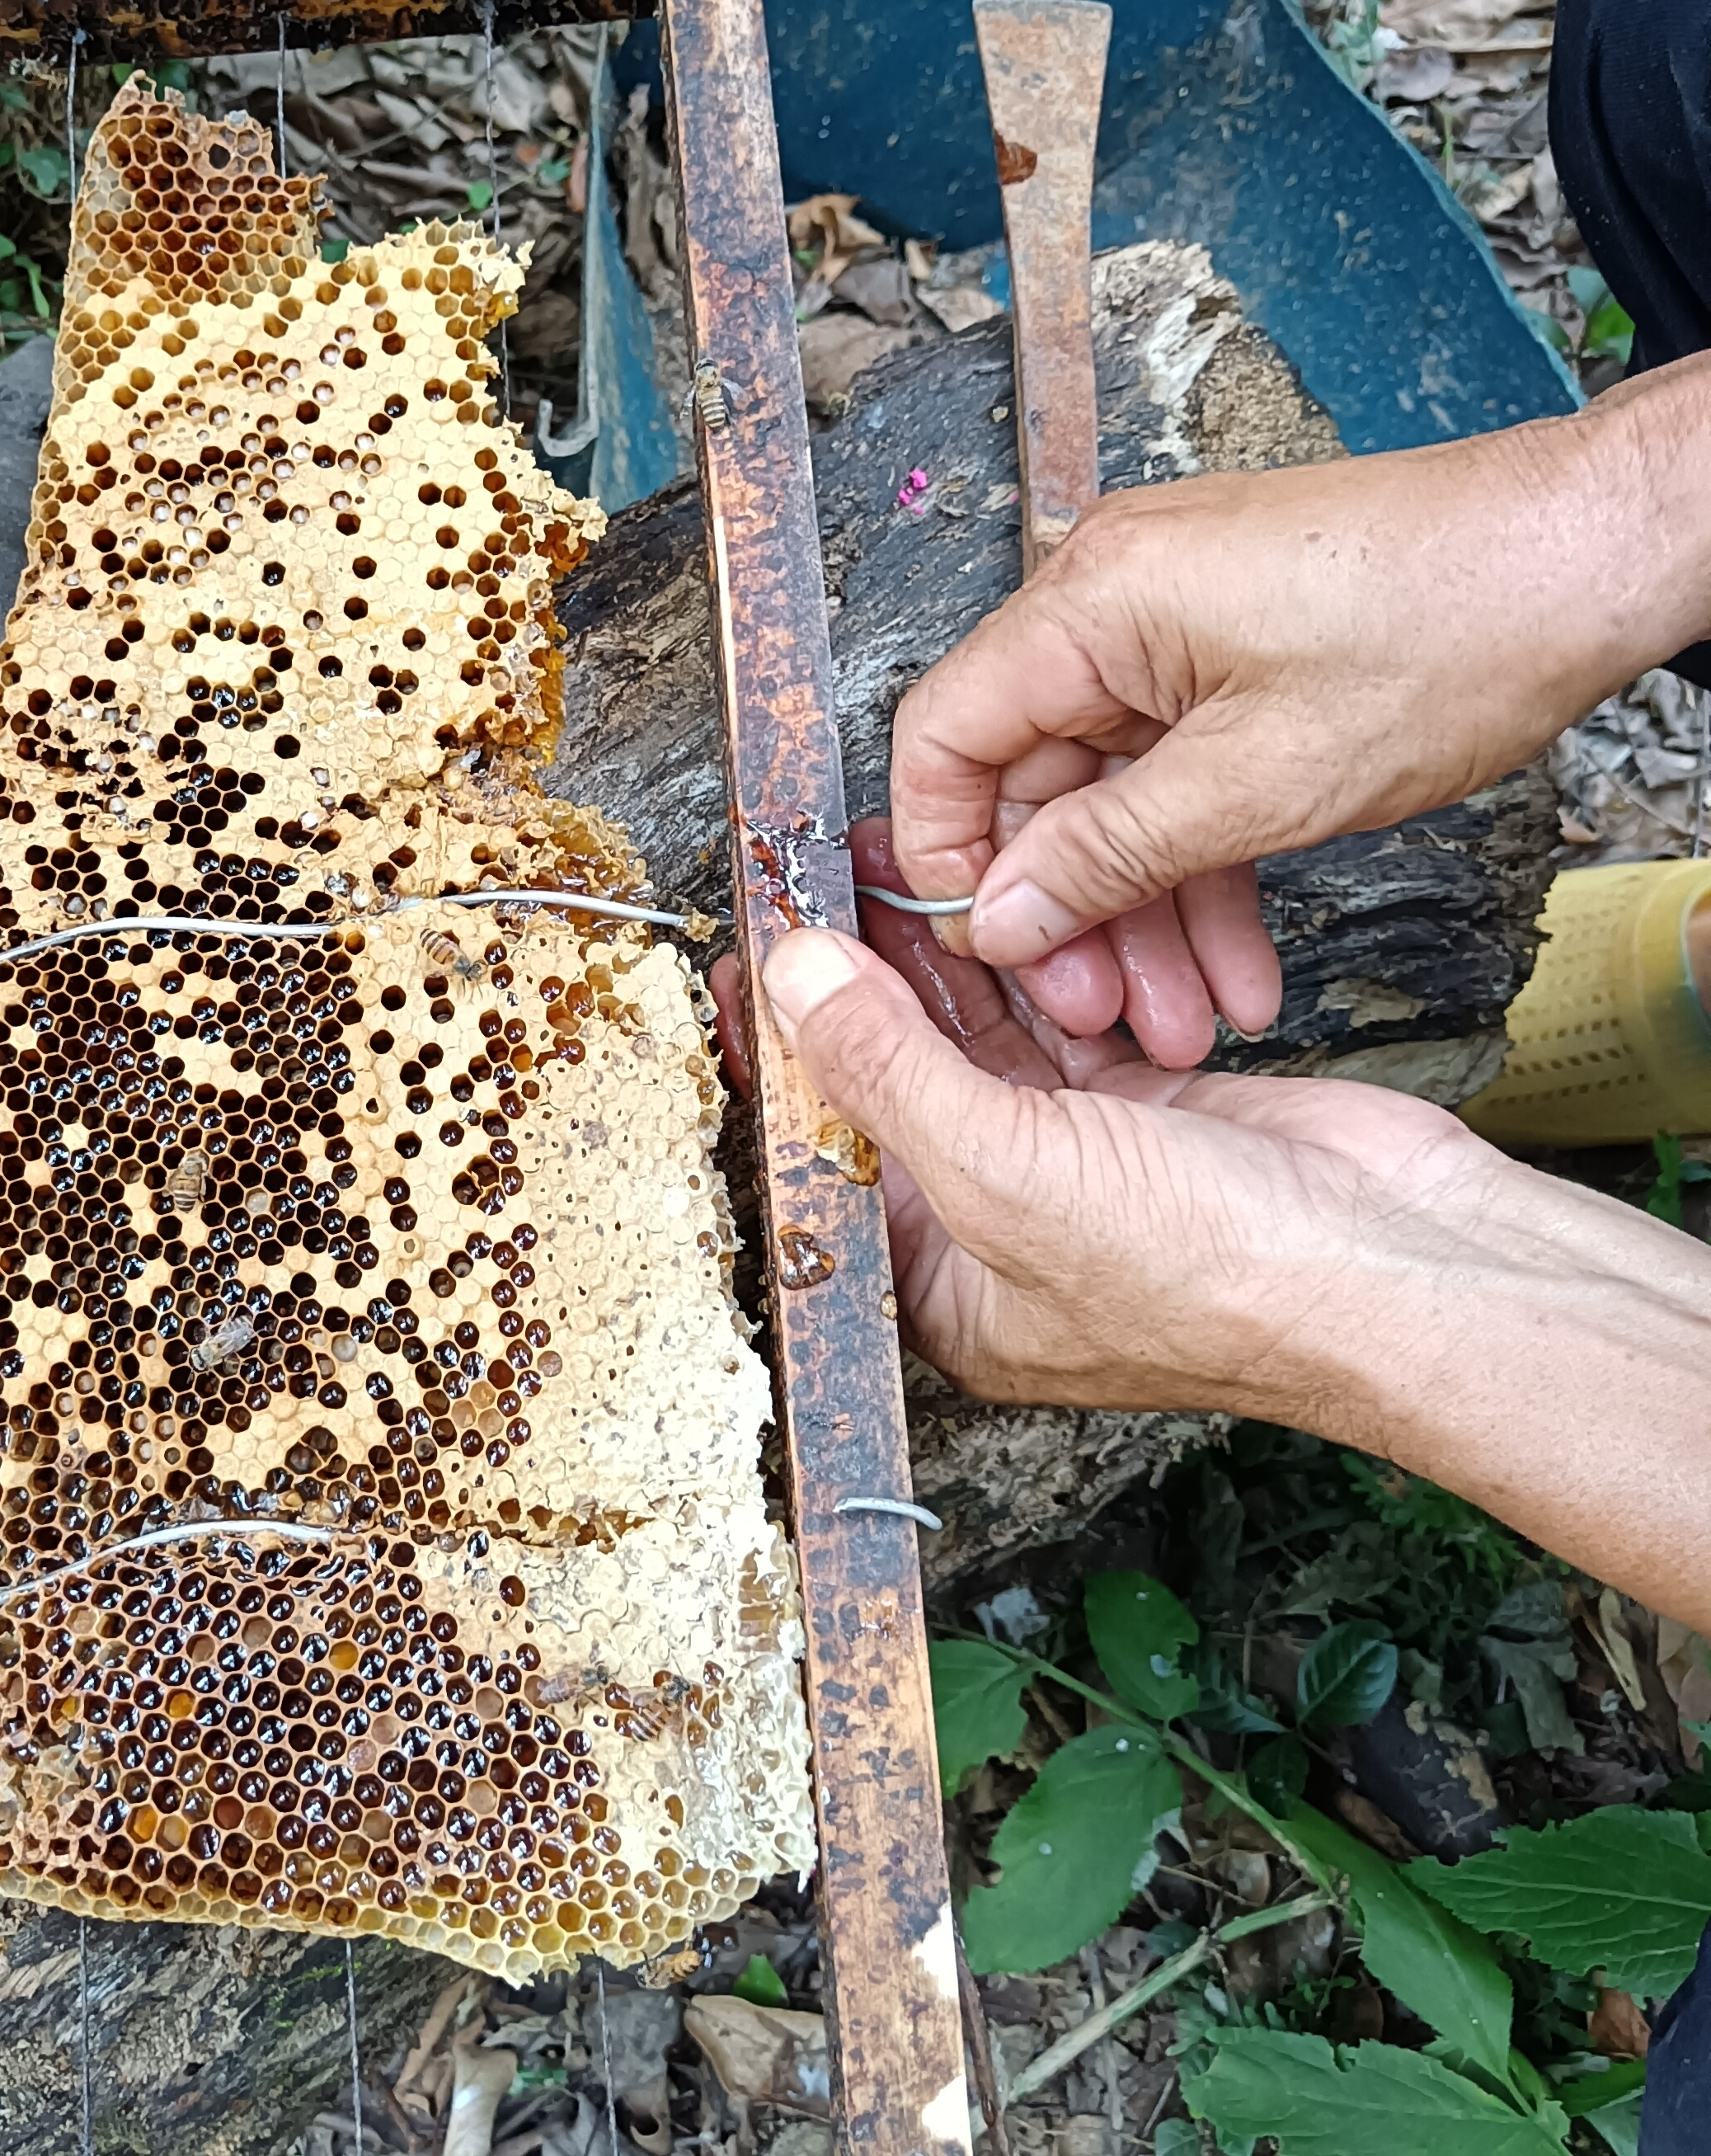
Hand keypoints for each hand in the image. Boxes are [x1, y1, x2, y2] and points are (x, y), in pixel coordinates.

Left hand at [755, 921, 1710, 1621]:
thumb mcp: (1009, 1174)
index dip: (780, 1055)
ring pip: (980, 1042)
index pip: (826, 1154)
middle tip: (816, 878)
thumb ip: (891, 1069)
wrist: (1406, 1270)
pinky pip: (1064, 1024)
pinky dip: (1036, 969)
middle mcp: (1000, 1232)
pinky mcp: (1147, 1112)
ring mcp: (1077, 1169)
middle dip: (858, 983)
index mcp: (942, 1289)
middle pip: (896, 1084)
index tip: (748, 955)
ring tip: (886, 866)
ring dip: (943, 960)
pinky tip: (995, 903)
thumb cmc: (1221, 1284)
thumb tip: (795, 983)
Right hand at [888, 372, 1710, 1055]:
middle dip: (1074, 913)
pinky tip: (1236, 959)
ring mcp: (1175, 624)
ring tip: (1187, 1016)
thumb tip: (1004, 916)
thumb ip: (1109, 854)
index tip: (996, 951)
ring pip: (1115, 793)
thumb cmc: (1453, 628)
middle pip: (1034, 779)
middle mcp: (1113, 597)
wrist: (1587, 557)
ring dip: (1148, 912)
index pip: (944, 737)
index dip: (951, 858)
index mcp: (1092, 602)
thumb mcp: (1261, 782)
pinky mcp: (1233, 651)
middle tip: (1106, 1015)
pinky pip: (1180, 772)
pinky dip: (1202, 864)